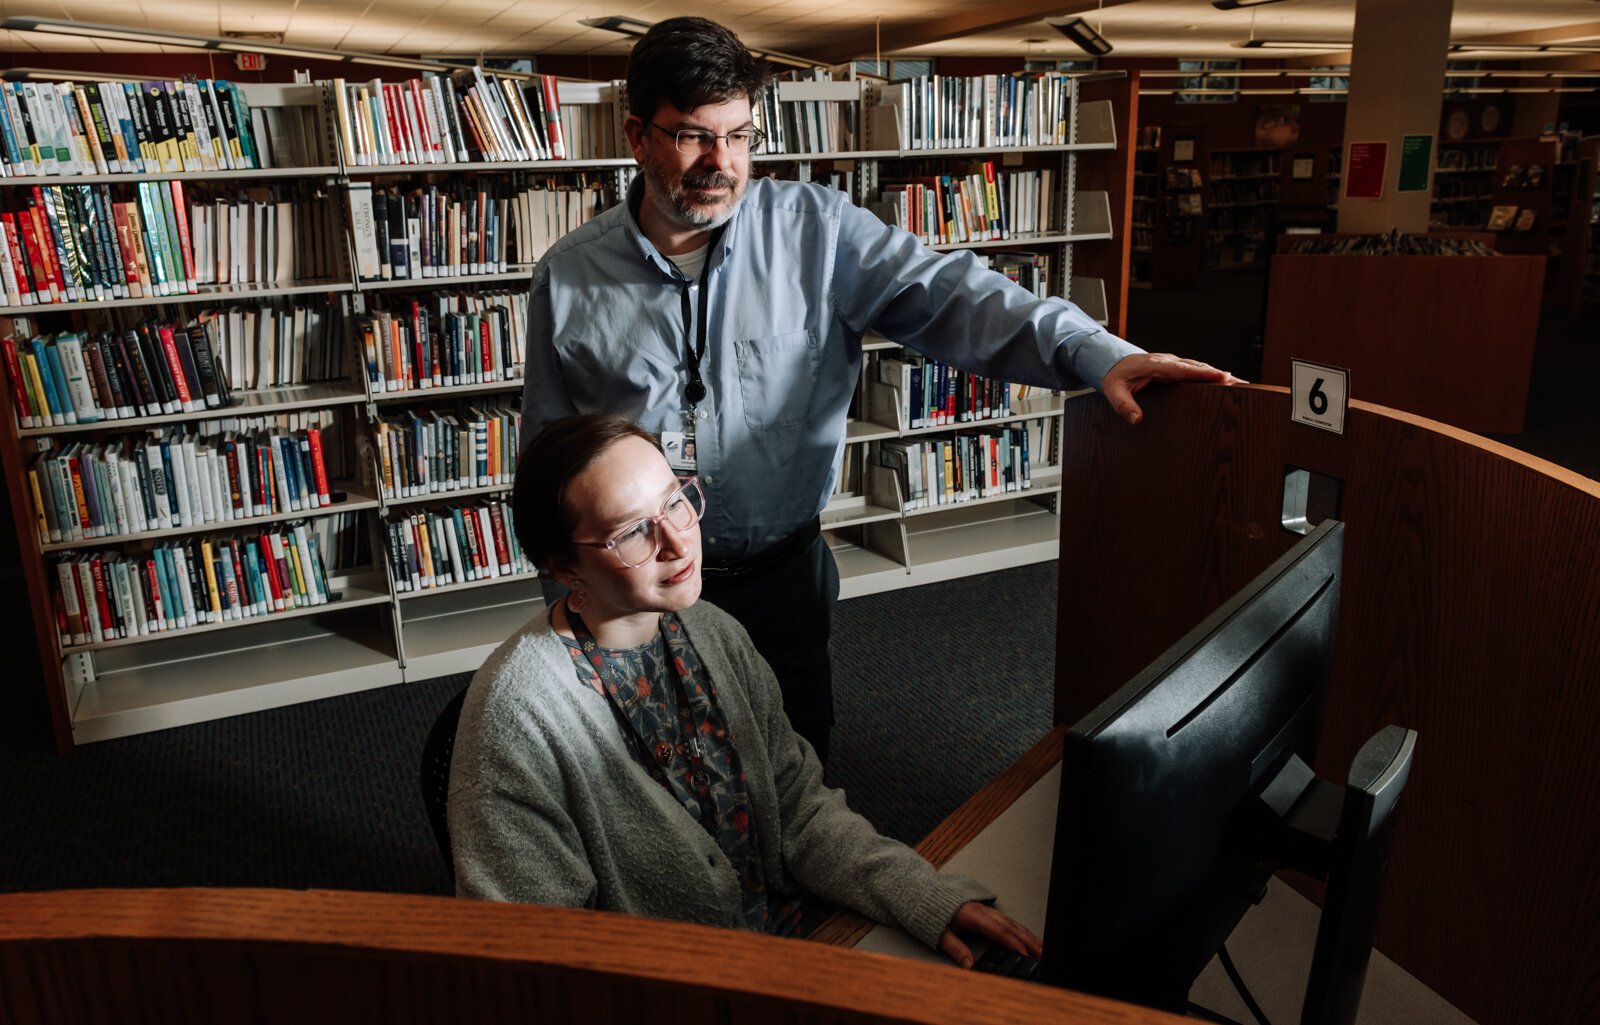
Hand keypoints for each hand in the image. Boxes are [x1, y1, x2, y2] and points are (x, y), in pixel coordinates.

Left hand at [937, 901, 1042, 969]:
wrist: (925, 893)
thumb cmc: (932, 911)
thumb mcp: (940, 933)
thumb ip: (956, 949)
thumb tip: (968, 965)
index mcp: (973, 915)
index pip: (999, 931)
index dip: (1013, 943)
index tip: (1025, 954)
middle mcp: (983, 911)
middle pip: (1011, 927)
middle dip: (1028, 941)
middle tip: (1043, 953)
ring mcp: (986, 909)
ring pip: (1012, 923)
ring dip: (1028, 935)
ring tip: (1042, 947)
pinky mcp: (987, 911)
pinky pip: (1008, 920)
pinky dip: (1020, 930)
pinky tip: (1028, 937)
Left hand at [1100, 353, 1245, 425]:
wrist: (1110, 360)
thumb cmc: (1114, 375)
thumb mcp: (1114, 391)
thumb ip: (1124, 405)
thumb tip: (1137, 420)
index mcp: (1156, 366)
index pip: (1184, 370)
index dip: (1205, 373)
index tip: (1224, 377)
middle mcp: (1168, 362)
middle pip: (1198, 368)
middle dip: (1220, 374)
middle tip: (1241, 383)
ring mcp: (1172, 363)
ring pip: (1199, 367)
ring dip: (1218, 374)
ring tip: (1239, 383)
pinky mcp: (1174, 367)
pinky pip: (1194, 370)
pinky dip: (1209, 374)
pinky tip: (1223, 381)